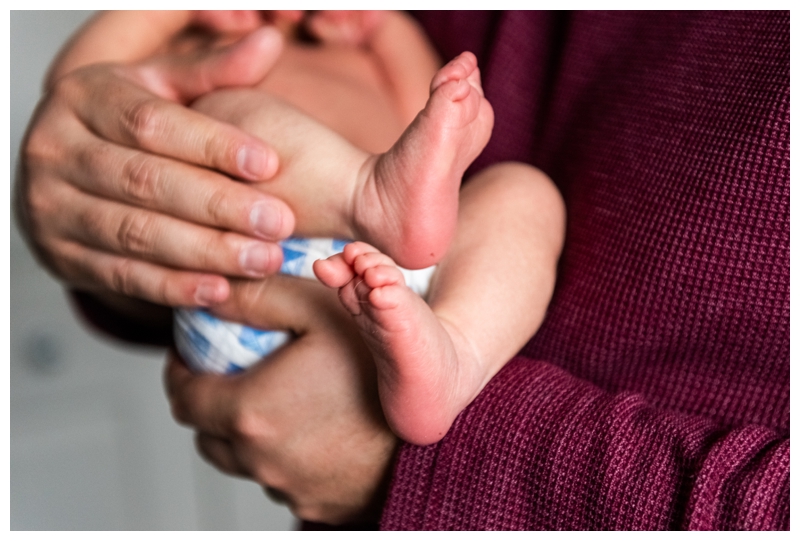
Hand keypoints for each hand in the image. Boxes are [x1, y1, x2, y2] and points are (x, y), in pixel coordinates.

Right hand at [16, 27, 295, 306]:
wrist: (62, 170)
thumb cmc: (127, 124)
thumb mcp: (161, 88)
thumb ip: (212, 72)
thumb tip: (269, 42)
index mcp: (84, 98)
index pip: (153, 124)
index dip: (213, 145)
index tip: (270, 163)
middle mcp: (56, 150)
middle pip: (146, 182)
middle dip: (220, 206)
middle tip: (279, 223)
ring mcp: (51, 208)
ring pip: (137, 234)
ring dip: (207, 251)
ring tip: (264, 259)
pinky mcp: (61, 257)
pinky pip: (122, 276)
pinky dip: (173, 286)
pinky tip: (220, 289)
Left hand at [165, 274, 397, 523]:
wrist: (434, 420)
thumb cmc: (380, 365)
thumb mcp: (319, 309)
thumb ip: (258, 297)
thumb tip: (210, 292)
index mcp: (249, 414)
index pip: (183, 398)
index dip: (179, 372)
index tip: (189, 355)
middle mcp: (261, 462)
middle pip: (207, 436)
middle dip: (208, 404)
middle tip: (226, 375)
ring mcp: (290, 491)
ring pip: (244, 462)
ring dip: (244, 434)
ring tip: (272, 400)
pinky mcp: (318, 508)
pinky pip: (282, 481)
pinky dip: (282, 457)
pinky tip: (310, 430)